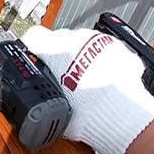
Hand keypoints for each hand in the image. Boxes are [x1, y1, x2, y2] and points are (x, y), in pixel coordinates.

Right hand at [22, 26, 153, 153]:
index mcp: (53, 51)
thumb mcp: (52, 106)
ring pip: (84, 42)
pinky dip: (103, 60)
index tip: (37, 56)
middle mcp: (73, 39)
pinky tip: (104, 78)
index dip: (34, 48)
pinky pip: (104, 49)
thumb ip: (44, 90)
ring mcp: (96, 41)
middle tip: (66, 76)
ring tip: (88, 80)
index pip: (33, 37)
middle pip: (60, 39)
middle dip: (61, 55)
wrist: (119, 116)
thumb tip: (38, 95)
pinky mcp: (116, 46)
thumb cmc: (86, 113)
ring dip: (83, 56)